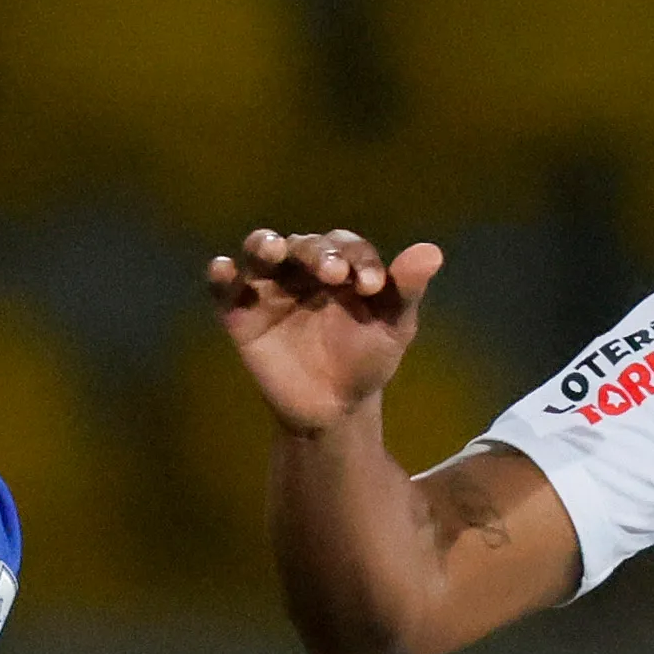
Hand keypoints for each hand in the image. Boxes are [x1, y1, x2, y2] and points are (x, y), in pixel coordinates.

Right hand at [205, 227, 446, 437]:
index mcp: (341, 264)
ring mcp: (269, 288)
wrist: (333, 410)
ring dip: (265, 244)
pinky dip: (219, 274)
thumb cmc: (365, 361)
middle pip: (304, 244)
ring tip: (273, 250)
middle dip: (319, 253)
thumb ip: (407, 291)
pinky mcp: (240, 314)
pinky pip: (224, 288)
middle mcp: (302, 267)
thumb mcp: (393, 328)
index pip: (348, 246)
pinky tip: (223, 269)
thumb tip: (434, 252)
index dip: (360, 260)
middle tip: (333, 274)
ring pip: (262, 252)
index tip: (372, 286)